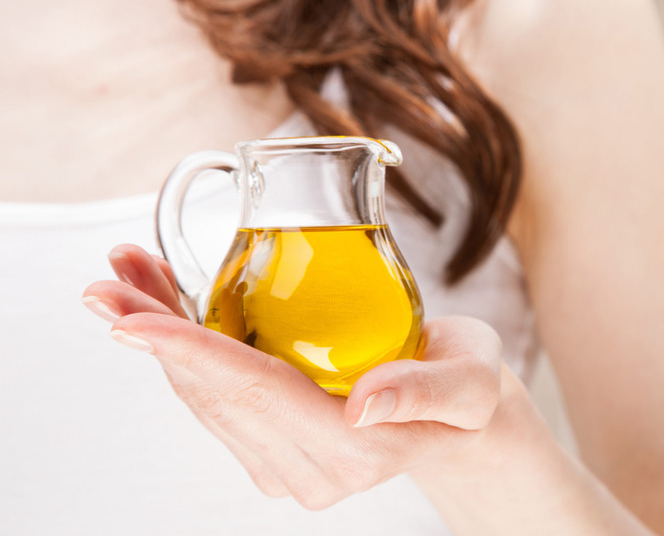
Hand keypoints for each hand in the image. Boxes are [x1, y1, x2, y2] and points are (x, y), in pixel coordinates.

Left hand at [82, 244, 503, 509]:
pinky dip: (182, 350)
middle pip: (214, 393)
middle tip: (109, 278)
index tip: (132, 319)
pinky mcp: (273, 452)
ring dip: (158, 337)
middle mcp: (310, 469)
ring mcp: (286, 466)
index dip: (191, 351)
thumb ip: (428, 393)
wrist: (461, 419)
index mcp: (356, 449)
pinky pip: (213, 398)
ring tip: (128, 276)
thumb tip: (365, 406)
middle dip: (154, 334)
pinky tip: (162, 306)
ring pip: (202, 397)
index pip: (258, 391)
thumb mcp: (471, 382)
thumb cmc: (468, 387)